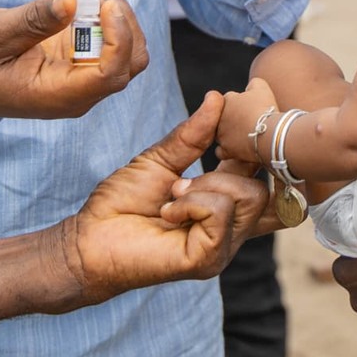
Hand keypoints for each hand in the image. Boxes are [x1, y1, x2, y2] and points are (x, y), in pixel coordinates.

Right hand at [0, 0, 148, 122]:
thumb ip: (33, 21)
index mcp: (57, 96)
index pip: (111, 75)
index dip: (119, 38)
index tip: (106, 4)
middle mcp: (78, 92)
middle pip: (130, 61)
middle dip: (121, 20)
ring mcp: (83, 78)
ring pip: (127, 49)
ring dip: (115, 14)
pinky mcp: (81, 62)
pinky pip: (110, 40)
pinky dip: (103, 15)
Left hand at [64, 92, 273, 304]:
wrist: (90, 238)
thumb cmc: (122, 203)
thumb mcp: (162, 158)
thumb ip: (194, 133)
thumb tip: (218, 97)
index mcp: (225, 206)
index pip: (267, 181)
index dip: (257, 155)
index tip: (231, 136)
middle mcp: (229, 229)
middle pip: (262, 188)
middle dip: (224, 173)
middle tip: (181, 183)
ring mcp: (222, 246)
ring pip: (248, 197)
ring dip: (204, 187)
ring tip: (173, 197)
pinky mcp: (208, 259)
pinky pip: (220, 213)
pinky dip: (192, 203)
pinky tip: (167, 213)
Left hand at [215, 77, 279, 161]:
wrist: (268, 133)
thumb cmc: (265, 109)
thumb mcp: (262, 87)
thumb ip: (254, 83)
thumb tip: (251, 86)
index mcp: (228, 100)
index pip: (231, 100)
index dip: (242, 105)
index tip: (252, 109)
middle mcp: (220, 117)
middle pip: (226, 118)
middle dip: (234, 120)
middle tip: (249, 123)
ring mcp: (221, 134)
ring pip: (222, 134)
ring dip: (231, 135)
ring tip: (246, 137)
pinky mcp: (226, 150)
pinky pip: (221, 151)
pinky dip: (228, 151)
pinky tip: (238, 149)